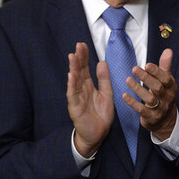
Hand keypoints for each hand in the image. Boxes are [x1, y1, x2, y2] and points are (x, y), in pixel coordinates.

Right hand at [67, 42, 114, 156]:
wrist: (97, 134)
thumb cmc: (100, 115)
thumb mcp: (106, 94)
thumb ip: (104, 79)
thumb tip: (102, 62)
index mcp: (88, 86)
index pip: (85, 68)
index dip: (84, 57)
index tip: (83, 45)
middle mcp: (81, 90)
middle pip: (79, 72)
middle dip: (78, 59)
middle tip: (78, 45)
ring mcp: (77, 98)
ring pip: (74, 81)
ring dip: (73, 69)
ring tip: (73, 56)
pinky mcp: (75, 108)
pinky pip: (73, 95)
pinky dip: (72, 85)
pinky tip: (71, 76)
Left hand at [126, 48, 177, 140]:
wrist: (165, 119)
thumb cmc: (163, 94)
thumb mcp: (166, 80)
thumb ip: (165, 66)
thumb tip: (168, 50)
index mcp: (171, 87)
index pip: (166, 78)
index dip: (157, 72)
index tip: (147, 64)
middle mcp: (167, 98)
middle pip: (158, 88)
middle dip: (146, 78)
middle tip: (134, 69)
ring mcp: (160, 108)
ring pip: (150, 99)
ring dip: (138, 89)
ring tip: (128, 80)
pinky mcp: (152, 117)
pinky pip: (142, 110)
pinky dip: (133, 103)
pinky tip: (124, 95)